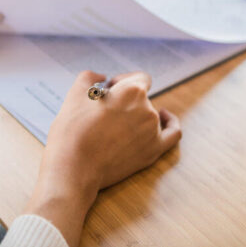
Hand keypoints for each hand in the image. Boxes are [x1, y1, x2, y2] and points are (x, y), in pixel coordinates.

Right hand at [24, 71, 180, 246]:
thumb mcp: (75, 94)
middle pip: (142, 98)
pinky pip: (173, 133)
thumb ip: (90, 77)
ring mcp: (152, 131)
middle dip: (124, 101)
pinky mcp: (153, 151)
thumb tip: (102, 78)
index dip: (124, 81)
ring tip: (114, 126)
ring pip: (149, 114)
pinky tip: (165, 117)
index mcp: (131, 91)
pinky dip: (171, 123)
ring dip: (135, 115)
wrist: (73, 168)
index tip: (110, 89)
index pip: (138, 78)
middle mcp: (147, 109)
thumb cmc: (72, 131)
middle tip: (103, 113)